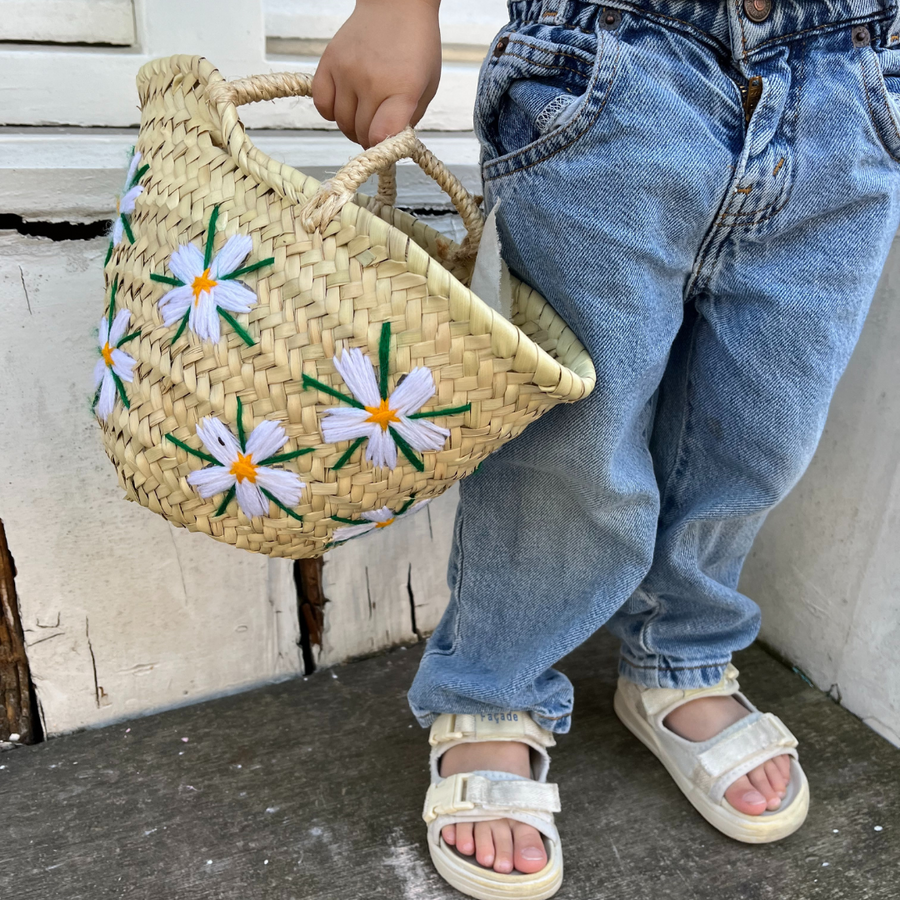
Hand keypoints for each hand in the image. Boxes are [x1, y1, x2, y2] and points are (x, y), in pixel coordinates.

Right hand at [313, 0, 441, 147]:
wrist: (396, 3)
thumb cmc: (415, 44)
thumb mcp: (427, 85)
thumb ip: (410, 118)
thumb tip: (390, 143)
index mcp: (402, 88)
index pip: (381, 135)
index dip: (383, 150)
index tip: (386, 149)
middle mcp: (371, 81)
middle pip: (361, 134)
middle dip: (371, 139)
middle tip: (379, 129)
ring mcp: (347, 71)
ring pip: (342, 123)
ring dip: (352, 127)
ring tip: (365, 114)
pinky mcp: (329, 62)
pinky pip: (322, 104)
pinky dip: (332, 112)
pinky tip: (345, 104)